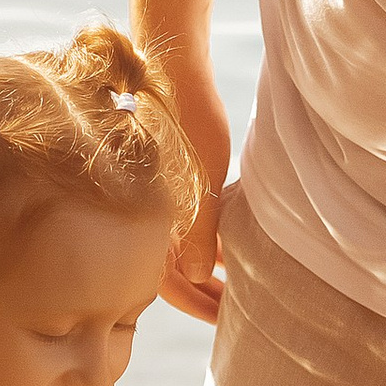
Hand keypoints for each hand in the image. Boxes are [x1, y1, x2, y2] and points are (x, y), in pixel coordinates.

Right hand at [150, 57, 231, 324]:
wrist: (170, 66)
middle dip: (206, 294)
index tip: (228, 319)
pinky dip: (207, 240)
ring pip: (181, 251)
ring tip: (240, 282)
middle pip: (175, 275)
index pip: (173, 287)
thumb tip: (201, 278)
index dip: (201, 307)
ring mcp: (155, 200)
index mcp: (148, 224)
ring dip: (208, 269)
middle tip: (239, 309)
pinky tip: (232, 244)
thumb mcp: (203, 179)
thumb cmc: (188, 119)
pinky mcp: (165, 181)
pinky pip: (184, 225)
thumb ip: (202, 233)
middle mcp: (146, 217)